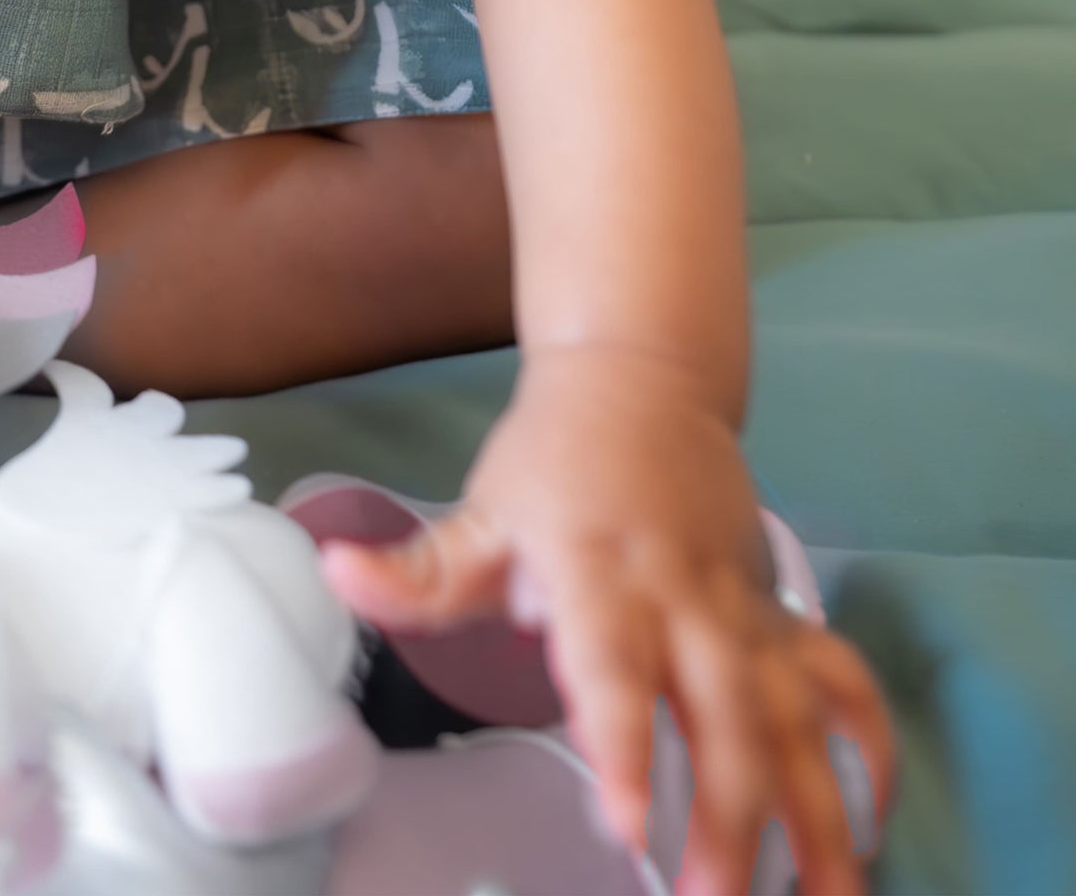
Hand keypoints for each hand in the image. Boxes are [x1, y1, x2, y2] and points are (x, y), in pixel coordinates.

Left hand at [323, 343, 896, 893]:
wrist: (642, 377)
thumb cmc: (552, 457)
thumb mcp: (479, 510)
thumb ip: (416, 568)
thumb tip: (337, 571)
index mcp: (597, 567)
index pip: (612, 666)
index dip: (624, 746)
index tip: (629, 828)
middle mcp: (682, 591)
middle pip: (719, 710)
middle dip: (727, 816)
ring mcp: (741, 604)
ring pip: (791, 711)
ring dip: (812, 810)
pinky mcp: (777, 610)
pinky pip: (837, 680)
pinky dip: (865, 748)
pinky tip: (868, 823)